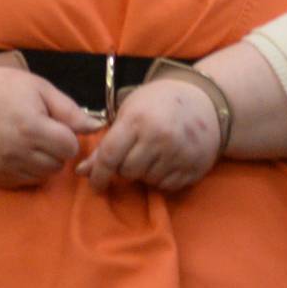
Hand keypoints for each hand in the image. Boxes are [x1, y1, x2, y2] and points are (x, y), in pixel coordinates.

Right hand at [0, 67, 102, 187]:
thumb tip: (96, 127)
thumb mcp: (40, 89)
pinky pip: (25, 181)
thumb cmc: (5, 87)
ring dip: (44, 160)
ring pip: (44, 175)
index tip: (56, 124)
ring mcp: (3, 166)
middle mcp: (16, 151)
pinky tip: (16, 150)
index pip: (70, 147)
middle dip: (57, 149)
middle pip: (59, 164)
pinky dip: (27, 168)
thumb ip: (69, 110)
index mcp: (30, 127)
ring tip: (29, 140)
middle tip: (42, 131)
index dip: (68, 135)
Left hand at [76, 78, 220, 193]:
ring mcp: (178, 154)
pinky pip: (166, 186)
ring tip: (153, 152)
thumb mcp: (129, 112)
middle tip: (134, 151)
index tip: (94, 184)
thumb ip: (106, 143)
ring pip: (147, 181)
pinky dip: (161, 178)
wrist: (204, 101)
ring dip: (144, 172)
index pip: (110, 155)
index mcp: (137, 120)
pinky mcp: (193, 168)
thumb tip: (82, 171)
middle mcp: (159, 138)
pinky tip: (167, 159)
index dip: (98, 173)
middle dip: (125, 167)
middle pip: (127, 171)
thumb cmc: (159, 103)